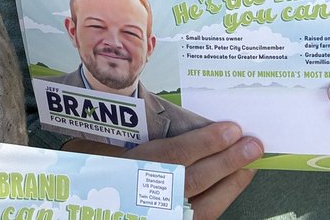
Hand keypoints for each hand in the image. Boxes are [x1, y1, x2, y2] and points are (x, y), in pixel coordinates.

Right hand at [71, 123, 259, 218]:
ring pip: (202, 205)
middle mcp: (145, 199)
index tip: (230, 128)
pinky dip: (220, 202)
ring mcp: (158, 217)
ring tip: (250, 163)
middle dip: (227, 161)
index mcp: (125, 175)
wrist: (76, 211)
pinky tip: (232, 187)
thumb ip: (122, 141)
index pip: (173, 158)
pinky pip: (199, 217)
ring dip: (230, 184)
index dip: (204, 143)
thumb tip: (159, 119)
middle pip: (194, 180)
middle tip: (254, 143)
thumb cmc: (84, 181)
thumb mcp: (93, 154)